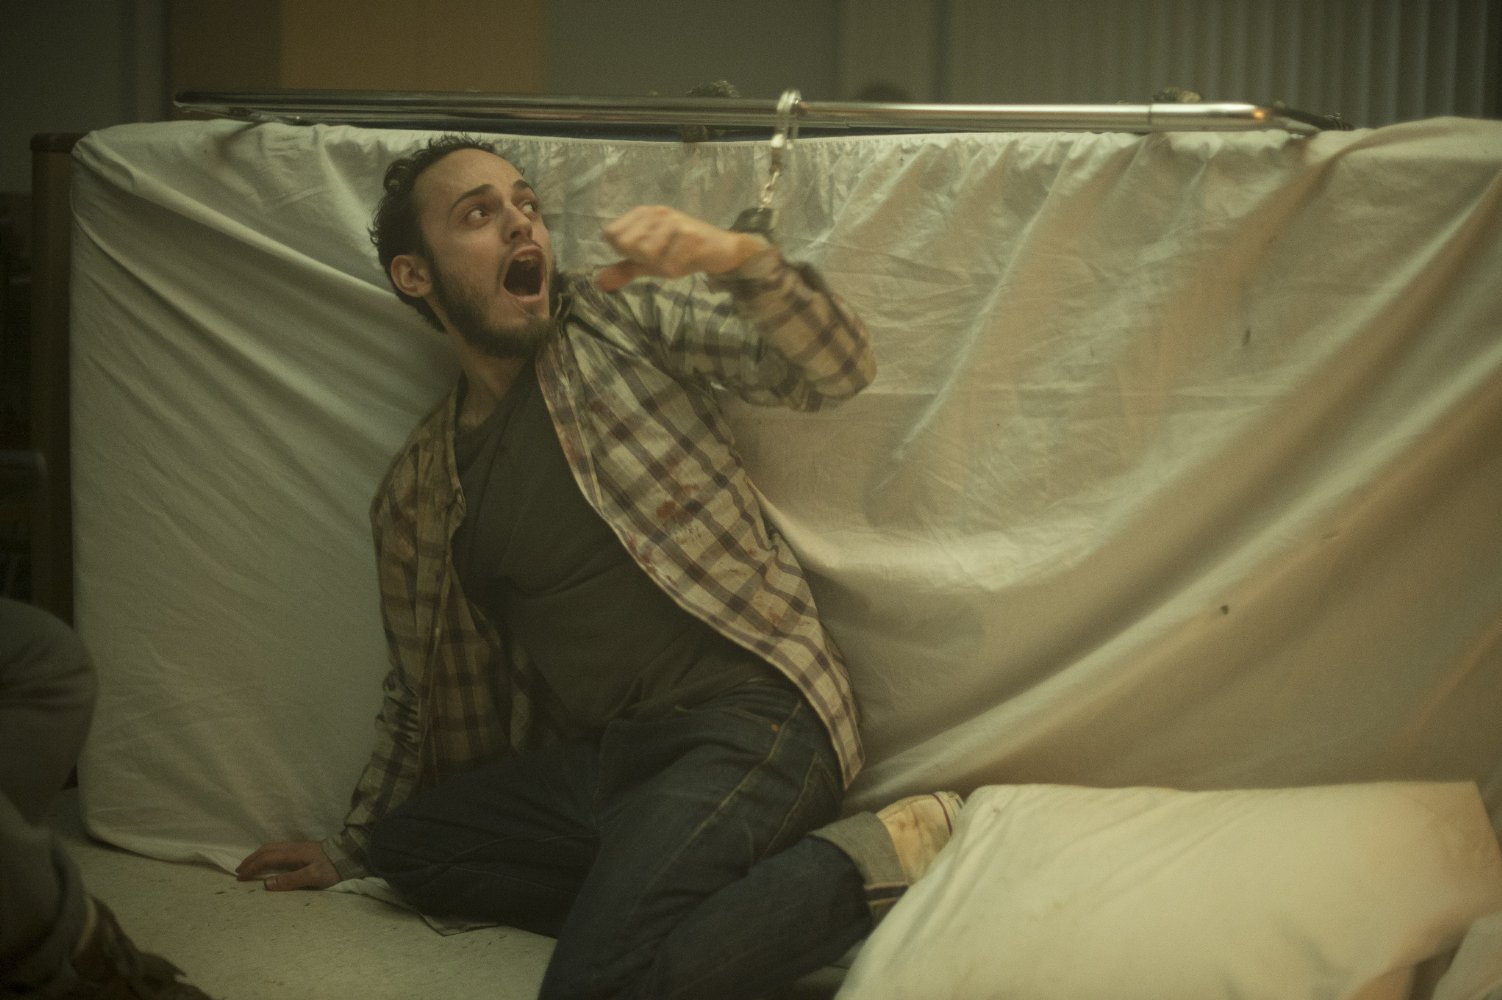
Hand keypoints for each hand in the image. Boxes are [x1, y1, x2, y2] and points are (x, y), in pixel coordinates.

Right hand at [236, 840, 338, 890]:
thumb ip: (291, 880)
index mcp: (292, 853)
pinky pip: (277, 850)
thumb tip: (266, 884)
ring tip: (249, 867)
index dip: (252, 868)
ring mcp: (297, 847)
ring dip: (257, 856)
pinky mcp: (302, 849)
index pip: (266, 859)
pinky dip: (266, 855)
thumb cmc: (332, 867)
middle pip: (266, 850)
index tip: (240, 878)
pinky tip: (267, 862)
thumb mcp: (313, 877)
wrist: (350, 854)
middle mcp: (292, 847)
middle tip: (238, 871)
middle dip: (250, 860)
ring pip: (271, 848)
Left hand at [595, 206, 765, 290]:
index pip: (611, 235)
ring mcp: (674, 222)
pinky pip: (669, 264)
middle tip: (664, 258)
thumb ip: (625, 268)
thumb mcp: (650, 261)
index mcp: (643, 214)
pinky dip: (676, 270)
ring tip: (677, 259)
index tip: (645, 254)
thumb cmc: (684, 253)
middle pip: (628, 246)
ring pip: (647, 255)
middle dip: (644, 261)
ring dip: (662, 266)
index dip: (624, 252)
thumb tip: (599, 283)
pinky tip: (688, 263)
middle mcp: (657, 213)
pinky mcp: (690, 236)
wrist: (724, 249)